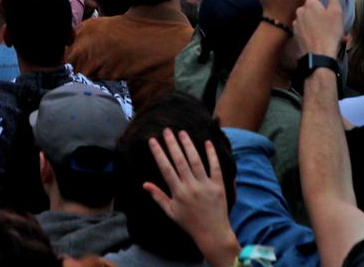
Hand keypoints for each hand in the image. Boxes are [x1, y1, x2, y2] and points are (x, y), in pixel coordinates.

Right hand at [142, 130, 237, 266]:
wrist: (212, 233)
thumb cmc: (189, 223)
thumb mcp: (171, 212)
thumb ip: (158, 196)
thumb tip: (144, 184)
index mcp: (178, 192)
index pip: (166, 168)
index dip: (159, 153)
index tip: (153, 140)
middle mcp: (191, 186)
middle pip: (180, 161)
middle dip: (172, 144)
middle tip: (167, 130)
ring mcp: (205, 185)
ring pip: (195, 161)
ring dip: (188, 145)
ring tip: (182, 132)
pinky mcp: (219, 186)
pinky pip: (215, 167)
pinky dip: (211, 154)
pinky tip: (207, 142)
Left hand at [296, 0, 344, 58]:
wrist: (318, 55)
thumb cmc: (329, 32)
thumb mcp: (336, 12)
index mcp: (310, 3)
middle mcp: (300, 10)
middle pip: (308, 4)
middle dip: (316, 7)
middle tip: (327, 16)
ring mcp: (296, 22)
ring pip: (306, 17)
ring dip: (313, 19)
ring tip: (324, 28)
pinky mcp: (295, 33)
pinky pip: (303, 27)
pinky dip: (309, 28)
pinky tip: (317, 35)